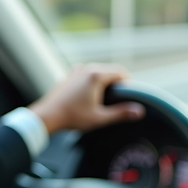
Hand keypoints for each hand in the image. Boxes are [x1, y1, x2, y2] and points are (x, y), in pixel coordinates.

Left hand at [28, 63, 145, 133]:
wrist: (47, 116)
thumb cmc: (73, 117)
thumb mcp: (99, 118)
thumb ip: (120, 113)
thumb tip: (139, 111)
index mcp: (96, 76)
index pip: (120, 71)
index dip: (128, 82)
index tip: (130, 95)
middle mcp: (87, 69)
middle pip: (109, 70)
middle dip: (117, 82)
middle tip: (120, 99)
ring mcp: (76, 71)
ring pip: (98, 71)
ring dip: (105, 81)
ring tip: (106, 98)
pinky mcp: (69, 76)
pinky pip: (87, 74)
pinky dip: (93, 81)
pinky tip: (91, 95)